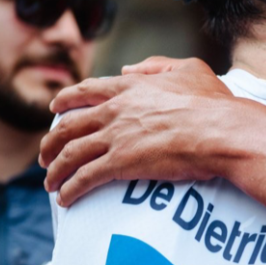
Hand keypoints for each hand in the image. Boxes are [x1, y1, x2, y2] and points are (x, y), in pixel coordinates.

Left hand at [40, 57, 265, 204]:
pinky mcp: (120, 164)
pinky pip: (84, 178)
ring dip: (55, 170)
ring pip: (70, 153)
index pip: (86, 91)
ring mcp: (115, 137)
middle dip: (52, 142)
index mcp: (129, 88)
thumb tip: (130, 70)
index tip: (55, 109)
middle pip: (69, 126)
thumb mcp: (189, 69)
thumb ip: (156, 66)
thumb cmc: (213, 103)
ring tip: (50, 181)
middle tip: (45, 154)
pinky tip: (65, 198)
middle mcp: (115, 111)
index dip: (65, 101)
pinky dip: (70, 189)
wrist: (220, 132)